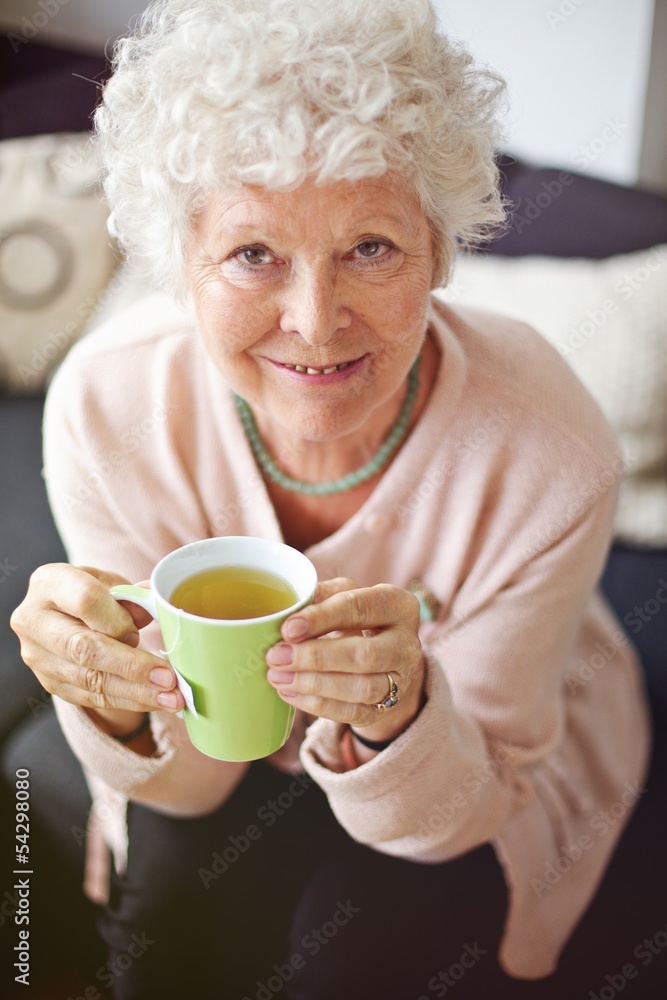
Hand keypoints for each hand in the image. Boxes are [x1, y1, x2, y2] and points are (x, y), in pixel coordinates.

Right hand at [10, 564, 184, 736]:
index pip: (86, 601)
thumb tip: (158, 606)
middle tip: (169, 678)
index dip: (119, 619)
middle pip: (84, 648)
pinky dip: (128, 701)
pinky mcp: (49, 683)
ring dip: (136, 692)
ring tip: (171, 697)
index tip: (144, 631)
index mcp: (49, 583)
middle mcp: (34, 620)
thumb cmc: (94, 593)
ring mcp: (37, 656)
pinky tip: (155, 701)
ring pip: (89, 679)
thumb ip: (134, 595)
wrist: (66, 614)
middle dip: (132, 666)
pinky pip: (91, 697)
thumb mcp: (113, 584)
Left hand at [266, 578, 424, 742]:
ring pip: (361, 688)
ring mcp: (400, 680)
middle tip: (277, 657)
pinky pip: (353, 712)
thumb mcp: (343, 596)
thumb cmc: (356, 618)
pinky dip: (318, 705)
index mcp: (398, 605)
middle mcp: (406, 644)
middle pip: (364, 655)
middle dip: (316, 657)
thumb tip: (288, 614)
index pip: (360, 608)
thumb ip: (319, 597)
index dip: (321, 618)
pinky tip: (290, 694)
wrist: (383, 655)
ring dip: (314, 684)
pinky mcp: (386, 708)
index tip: (287, 628)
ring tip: (278, 676)